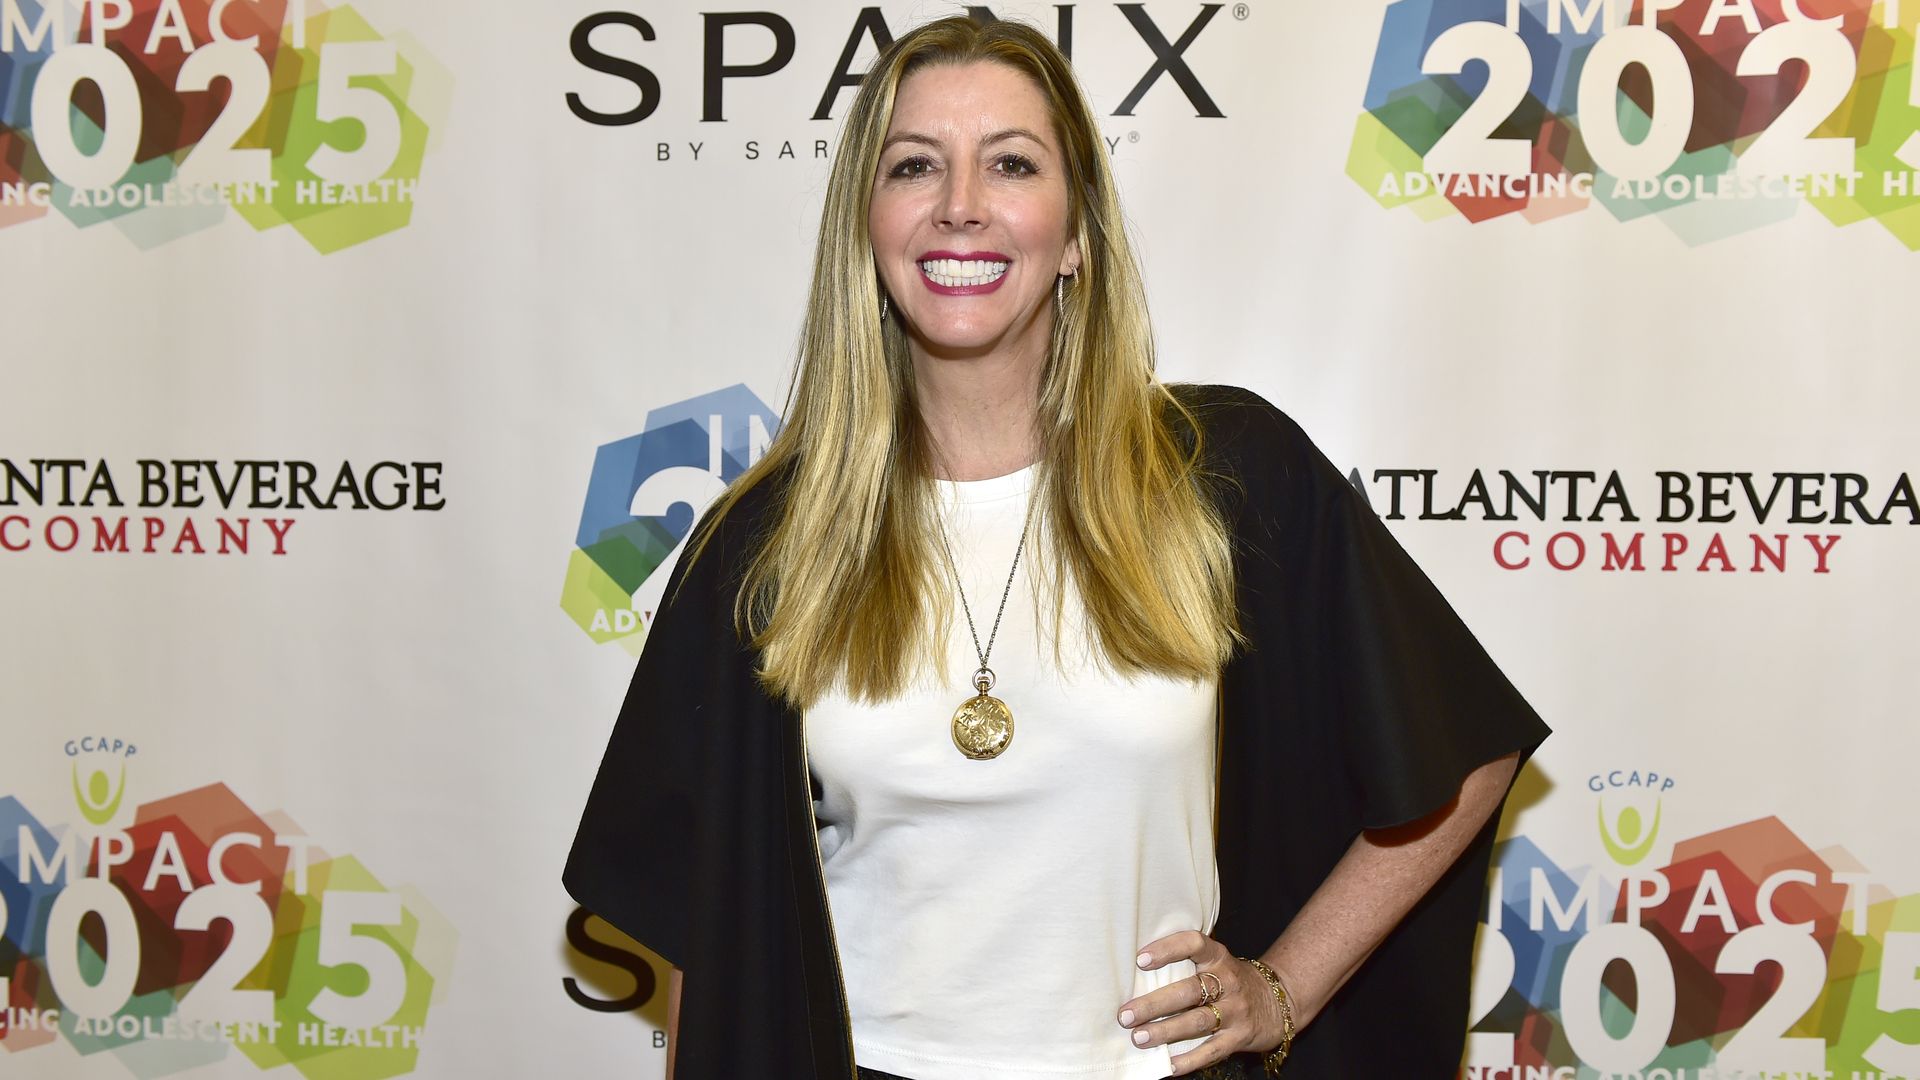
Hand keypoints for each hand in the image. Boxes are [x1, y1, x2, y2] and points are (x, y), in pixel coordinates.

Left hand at [1117, 931, 1288, 1075]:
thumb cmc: (1231, 980)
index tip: (1140, 959)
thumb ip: (1187, 963)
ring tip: (1139, 1038)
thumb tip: (1136, 972)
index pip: (1194, 944)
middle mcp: (1228, 982)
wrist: (1278, 1001)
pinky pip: (1211, 1051)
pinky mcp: (1239, 1038)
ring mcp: (1235, 1011)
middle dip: (1154, 1004)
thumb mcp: (1217, 962)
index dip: (1168, 949)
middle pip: (1189, 991)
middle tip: (1125, 1015)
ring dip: (1165, 1031)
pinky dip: (1188, 1060)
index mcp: (1219, 958)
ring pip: (1197, 1022)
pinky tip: (1167, 1065)